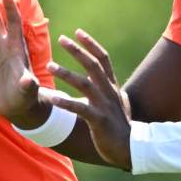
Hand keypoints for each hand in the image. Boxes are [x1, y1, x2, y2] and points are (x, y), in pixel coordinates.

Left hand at [48, 30, 132, 170]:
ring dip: (66, 73)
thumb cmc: (122, 126)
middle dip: (77, 51)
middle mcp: (109, 92)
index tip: (78, 32)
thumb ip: (115, 93)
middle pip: (93, 65)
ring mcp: (104, 105)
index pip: (103, 58)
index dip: (91, 44)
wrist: (131, 148)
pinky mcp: (99, 120)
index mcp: (112, 86)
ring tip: (49, 66)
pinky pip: (80, 109)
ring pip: (84, 84)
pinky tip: (52, 98)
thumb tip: (117, 88)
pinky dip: (66, 103)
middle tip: (62, 39)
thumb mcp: (121, 104)